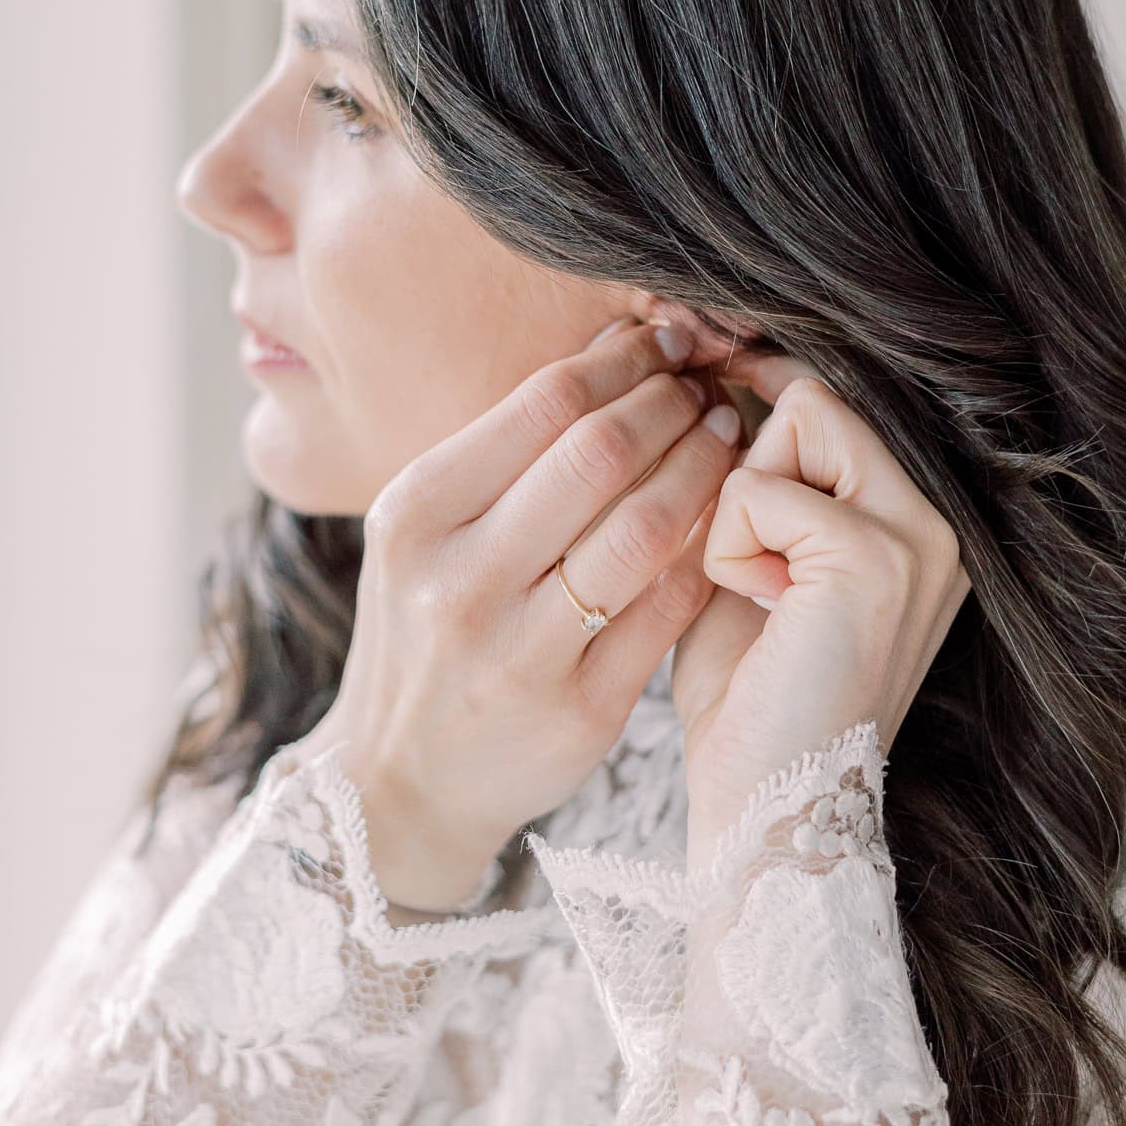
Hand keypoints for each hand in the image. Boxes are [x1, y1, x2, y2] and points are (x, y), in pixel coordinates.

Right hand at [292, 315, 743, 911]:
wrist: (398, 781)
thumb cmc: (424, 632)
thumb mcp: (423, 535)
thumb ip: (503, 457)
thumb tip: (614, 352)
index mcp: (415, 514)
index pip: (544, 404)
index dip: (623, 361)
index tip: (665, 344)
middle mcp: (460, 581)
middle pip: (600, 454)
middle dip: (671, 403)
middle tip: (705, 387)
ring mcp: (521, 652)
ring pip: (645, 528)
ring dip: (704, 467)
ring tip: (727, 437)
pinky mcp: (582, 710)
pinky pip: (667, 607)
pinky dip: (707, 550)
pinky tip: (726, 517)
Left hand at [671, 363, 971, 866]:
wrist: (763, 808)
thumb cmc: (747, 697)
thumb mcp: (753, 566)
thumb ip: (755, 486)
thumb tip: (721, 392)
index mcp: (915, 524)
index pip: (834, 403)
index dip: (761, 398)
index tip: (710, 395)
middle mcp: (937, 520)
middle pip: (818, 396)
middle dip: (753, 464)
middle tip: (754, 563)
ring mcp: (919, 535)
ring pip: (801, 415)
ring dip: (744, 502)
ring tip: (760, 588)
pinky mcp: (876, 556)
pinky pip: (760, 488)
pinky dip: (730, 546)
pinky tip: (760, 610)